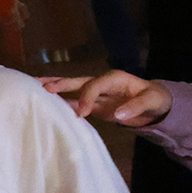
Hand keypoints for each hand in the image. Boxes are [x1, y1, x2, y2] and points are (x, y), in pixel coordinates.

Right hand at [44, 70, 171, 126]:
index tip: (81, 113)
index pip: (95, 85)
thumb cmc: (155, 99)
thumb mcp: (152, 101)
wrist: (156, 104)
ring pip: (73, 90)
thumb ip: (137, 106)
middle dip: (61, 83)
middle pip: (78, 82)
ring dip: (55, 89)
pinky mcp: (95, 105)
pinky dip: (62, 103)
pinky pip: (75, 103)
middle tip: (43, 87)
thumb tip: (118, 113)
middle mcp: (102, 83)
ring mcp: (97, 94)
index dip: (87, 98)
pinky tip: (46, 105)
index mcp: (115, 78)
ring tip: (34, 87)